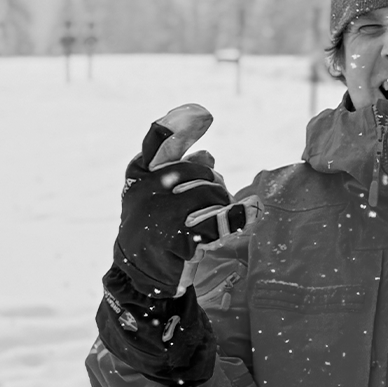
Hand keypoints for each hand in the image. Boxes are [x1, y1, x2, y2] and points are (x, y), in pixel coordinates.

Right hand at [116, 103, 251, 298]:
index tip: (203, 114)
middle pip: (197, 171)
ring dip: (223, 203)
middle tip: (217, 196)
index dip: (179, 126)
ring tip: (220, 214)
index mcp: (139, 174)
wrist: (138, 272)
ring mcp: (159, 214)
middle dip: (213, 182)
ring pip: (210, 194)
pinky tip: (249, 216)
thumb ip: (179, 170)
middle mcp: (145, 190)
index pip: (157, 141)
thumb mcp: (158, 195)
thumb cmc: (153, 226)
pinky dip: (237, 218)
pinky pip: (217, 221)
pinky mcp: (176, 239)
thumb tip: (206, 154)